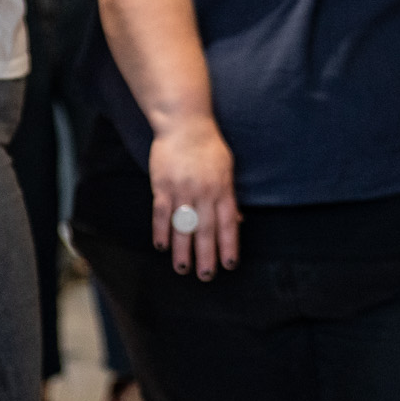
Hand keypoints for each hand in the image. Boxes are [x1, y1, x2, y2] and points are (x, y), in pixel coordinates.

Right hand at [148, 116, 239, 278]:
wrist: (185, 124)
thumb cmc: (209, 147)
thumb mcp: (227, 169)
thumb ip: (230, 197)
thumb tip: (237, 222)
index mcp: (223, 189)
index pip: (228, 223)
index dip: (229, 245)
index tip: (229, 265)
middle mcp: (204, 192)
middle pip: (206, 229)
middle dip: (207, 255)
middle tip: (206, 276)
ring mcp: (182, 189)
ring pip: (184, 226)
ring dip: (183, 250)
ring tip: (183, 269)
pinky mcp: (163, 186)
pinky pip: (162, 213)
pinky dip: (162, 231)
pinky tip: (162, 246)